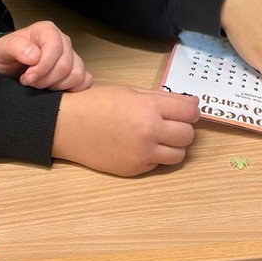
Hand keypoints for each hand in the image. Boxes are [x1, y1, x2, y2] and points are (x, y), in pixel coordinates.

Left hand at [0, 21, 91, 91]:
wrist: (5, 67)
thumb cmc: (5, 55)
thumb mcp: (2, 48)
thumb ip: (16, 47)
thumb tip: (35, 56)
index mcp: (47, 31)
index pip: (55, 49)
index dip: (42, 67)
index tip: (27, 78)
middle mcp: (63, 42)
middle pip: (66, 65)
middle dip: (46, 80)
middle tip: (30, 83)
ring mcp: (71, 57)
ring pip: (76, 75)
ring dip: (57, 86)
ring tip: (40, 86)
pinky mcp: (75, 71)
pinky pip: (85, 81)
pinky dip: (72, 90)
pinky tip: (55, 91)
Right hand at [53, 86, 199, 175]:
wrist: (68, 126)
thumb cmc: (98, 103)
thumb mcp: (131, 91)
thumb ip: (163, 98)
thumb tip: (193, 105)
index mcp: (149, 107)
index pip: (190, 113)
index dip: (191, 111)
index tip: (185, 111)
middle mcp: (150, 132)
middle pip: (188, 135)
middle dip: (183, 128)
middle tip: (171, 123)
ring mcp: (143, 154)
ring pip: (179, 154)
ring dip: (174, 145)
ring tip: (159, 137)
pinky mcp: (135, 169)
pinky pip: (159, 164)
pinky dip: (156, 156)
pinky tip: (141, 146)